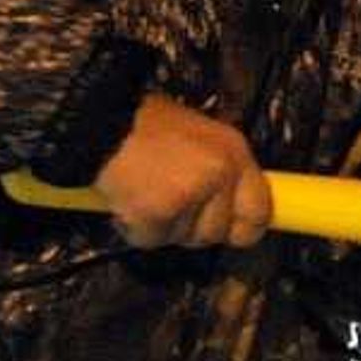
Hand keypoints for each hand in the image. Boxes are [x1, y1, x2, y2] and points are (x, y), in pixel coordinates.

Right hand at [92, 96, 271, 249]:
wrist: (100, 119)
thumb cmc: (141, 124)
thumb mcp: (196, 134)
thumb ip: (217, 168)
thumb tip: (229, 202)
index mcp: (232, 151)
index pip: (260, 211)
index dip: (245, 228)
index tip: (234, 231)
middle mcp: (218, 174)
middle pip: (218, 233)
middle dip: (193, 228)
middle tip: (170, 204)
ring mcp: (191, 195)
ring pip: (183, 239)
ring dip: (163, 226)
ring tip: (145, 192)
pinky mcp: (159, 213)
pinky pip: (152, 240)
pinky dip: (135, 228)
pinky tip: (127, 199)